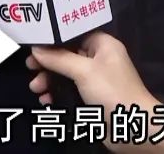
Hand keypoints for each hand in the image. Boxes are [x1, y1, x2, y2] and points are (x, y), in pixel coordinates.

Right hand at [26, 33, 163, 152]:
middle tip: (30, 68)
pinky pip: (69, 91)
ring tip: (36, 88)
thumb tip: (36, 49)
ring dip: (49, 80)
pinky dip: (57, 94)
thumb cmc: (111, 91)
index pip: (74, 35)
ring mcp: (95, 80)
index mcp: (102, 45)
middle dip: (48, 63)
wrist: (134, 127)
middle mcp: (99, 59)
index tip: (34, 46)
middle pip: (67, 55)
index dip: (54, 40)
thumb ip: (59, 59)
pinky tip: (46, 101)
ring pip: (66, 75)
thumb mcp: (83, 71)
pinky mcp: (91, 98)